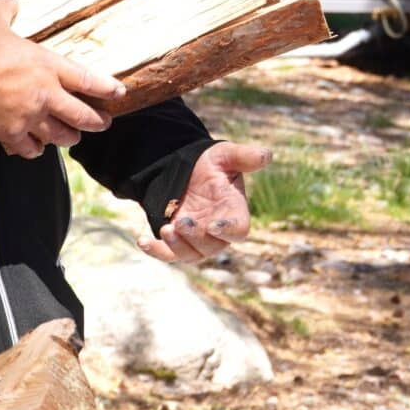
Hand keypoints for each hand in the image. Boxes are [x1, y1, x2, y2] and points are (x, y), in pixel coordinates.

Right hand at [0, 0, 122, 158]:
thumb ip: (5, 11)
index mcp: (47, 66)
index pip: (86, 79)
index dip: (106, 88)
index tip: (119, 93)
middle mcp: (45, 95)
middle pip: (80, 115)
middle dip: (94, 121)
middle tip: (103, 123)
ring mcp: (30, 117)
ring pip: (59, 136)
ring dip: (68, 138)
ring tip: (72, 138)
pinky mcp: (10, 134)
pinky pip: (29, 148)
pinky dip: (34, 150)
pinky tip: (36, 149)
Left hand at [142, 141, 271, 263]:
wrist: (186, 170)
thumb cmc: (211, 163)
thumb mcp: (225, 155)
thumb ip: (244, 156)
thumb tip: (267, 154)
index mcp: (234, 213)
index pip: (238, 230)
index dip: (228, 230)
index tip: (213, 225)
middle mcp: (218, 232)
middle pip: (212, 246)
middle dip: (196, 237)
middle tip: (181, 222)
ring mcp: (197, 239)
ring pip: (191, 254)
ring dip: (178, 246)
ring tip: (166, 230)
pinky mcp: (177, 242)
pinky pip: (169, 254)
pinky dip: (156, 251)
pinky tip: (142, 241)